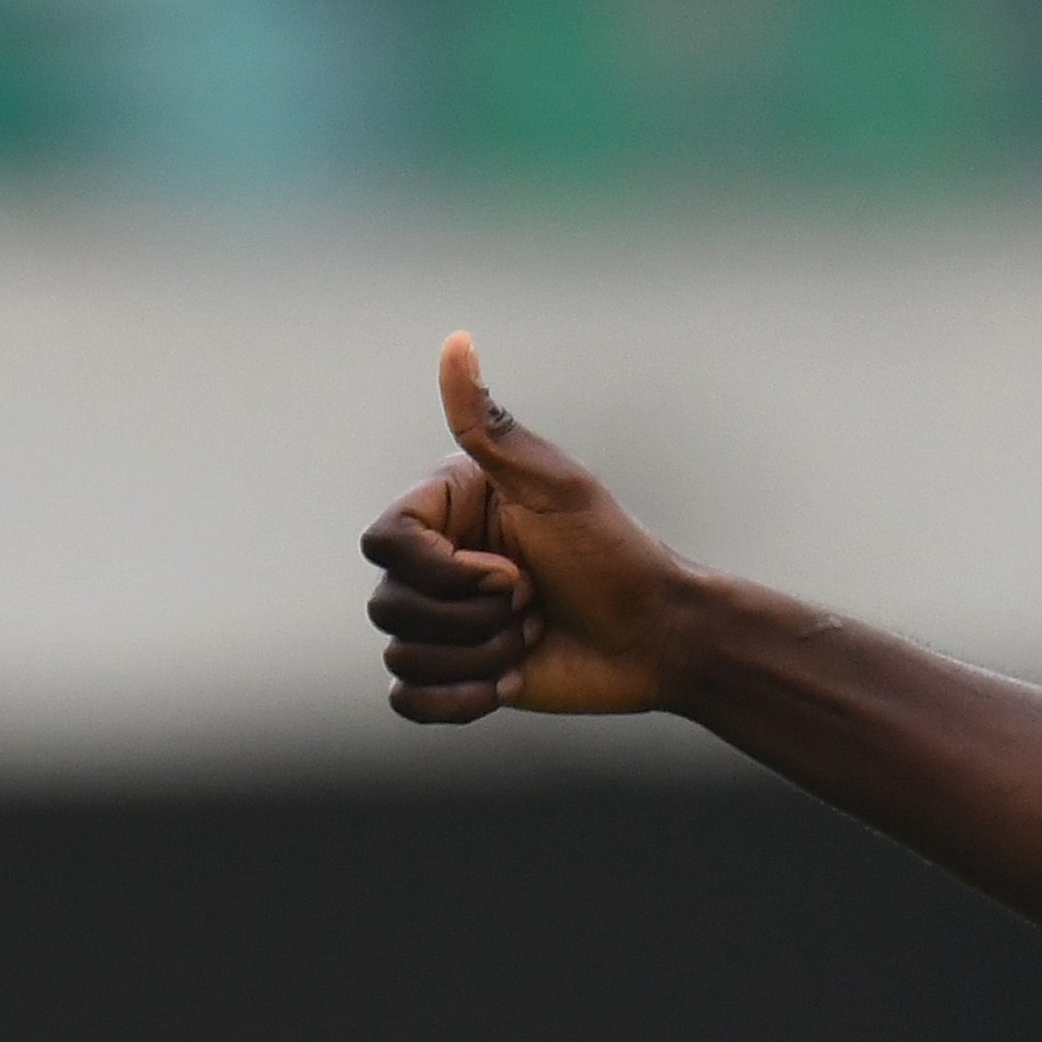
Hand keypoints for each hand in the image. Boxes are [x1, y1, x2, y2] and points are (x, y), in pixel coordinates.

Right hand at [361, 332, 697, 721]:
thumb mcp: (558, 487)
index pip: (384, 542)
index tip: (513, 570)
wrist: (657, 636)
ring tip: (532, 636)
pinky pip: (407, 698)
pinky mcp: (452, 673)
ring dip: (480, 656)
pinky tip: (505, 684)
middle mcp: (435, 560)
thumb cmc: (615, 553)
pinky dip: (455, 701)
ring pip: (402, 653)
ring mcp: (441, 619)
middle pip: (388, 604)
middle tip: (534, 603)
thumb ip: (494, 426)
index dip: (444, 570)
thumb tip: (456, 341)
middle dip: (472, 619)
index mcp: (446, 509)